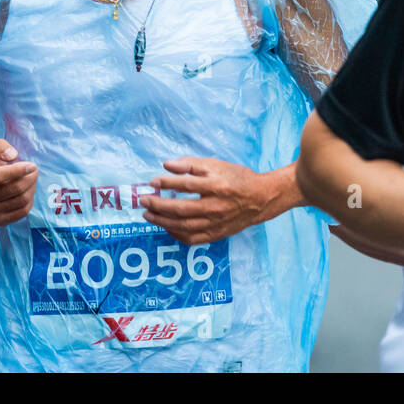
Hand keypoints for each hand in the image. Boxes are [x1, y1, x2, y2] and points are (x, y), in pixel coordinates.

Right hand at [0, 138, 37, 225]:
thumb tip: (12, 155)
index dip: (19, 170)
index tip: (32, 165)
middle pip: (13, 189)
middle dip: (30, 178)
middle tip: (35, 171)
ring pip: (20, 200)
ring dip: (31, 188)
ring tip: (31, 180)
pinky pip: (21, 212)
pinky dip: (30, 201)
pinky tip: (28, 192)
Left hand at [143, 157, 280, 243]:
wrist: (259, 199)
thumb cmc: (236, 178)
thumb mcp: (216, 165)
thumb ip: (191, 164)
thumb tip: (166, 165)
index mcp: (217, 185)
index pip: (187, 184)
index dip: (167, 183)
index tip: (152, 182)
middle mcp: (216, 206)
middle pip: (181, 209)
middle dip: (158, 206)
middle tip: (143, 201)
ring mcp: (216, 223)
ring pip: (183, 226)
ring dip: (162, 221)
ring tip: (148, 215)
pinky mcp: (216, 234)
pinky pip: (191, 238)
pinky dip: (175, 234)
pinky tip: (165, 227)